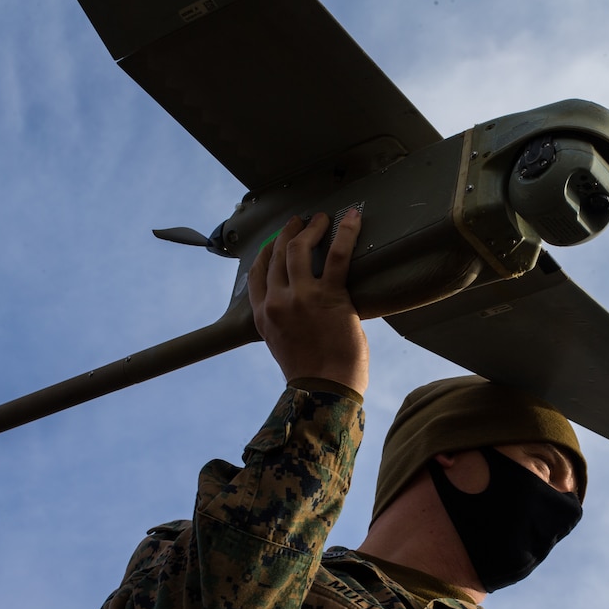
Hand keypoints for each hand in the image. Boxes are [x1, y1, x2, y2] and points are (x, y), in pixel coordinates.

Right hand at [248, 209, 368, 394]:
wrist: (326, 390)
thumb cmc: (313, 375)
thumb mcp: (286, 346)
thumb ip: (287, 323)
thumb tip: (303, 312)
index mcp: (264, 316)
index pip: (257, 274)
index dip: (265, 252)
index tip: (273, 241)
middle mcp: (277, 302)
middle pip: (277, 255)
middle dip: (288, 233)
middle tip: (299, 222)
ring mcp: (301, 297)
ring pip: (299, 248)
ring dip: (311, 228)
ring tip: (321, 219)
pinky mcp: (329, 295)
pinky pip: (337, 255)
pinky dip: (345, 233)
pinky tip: (351, 218)